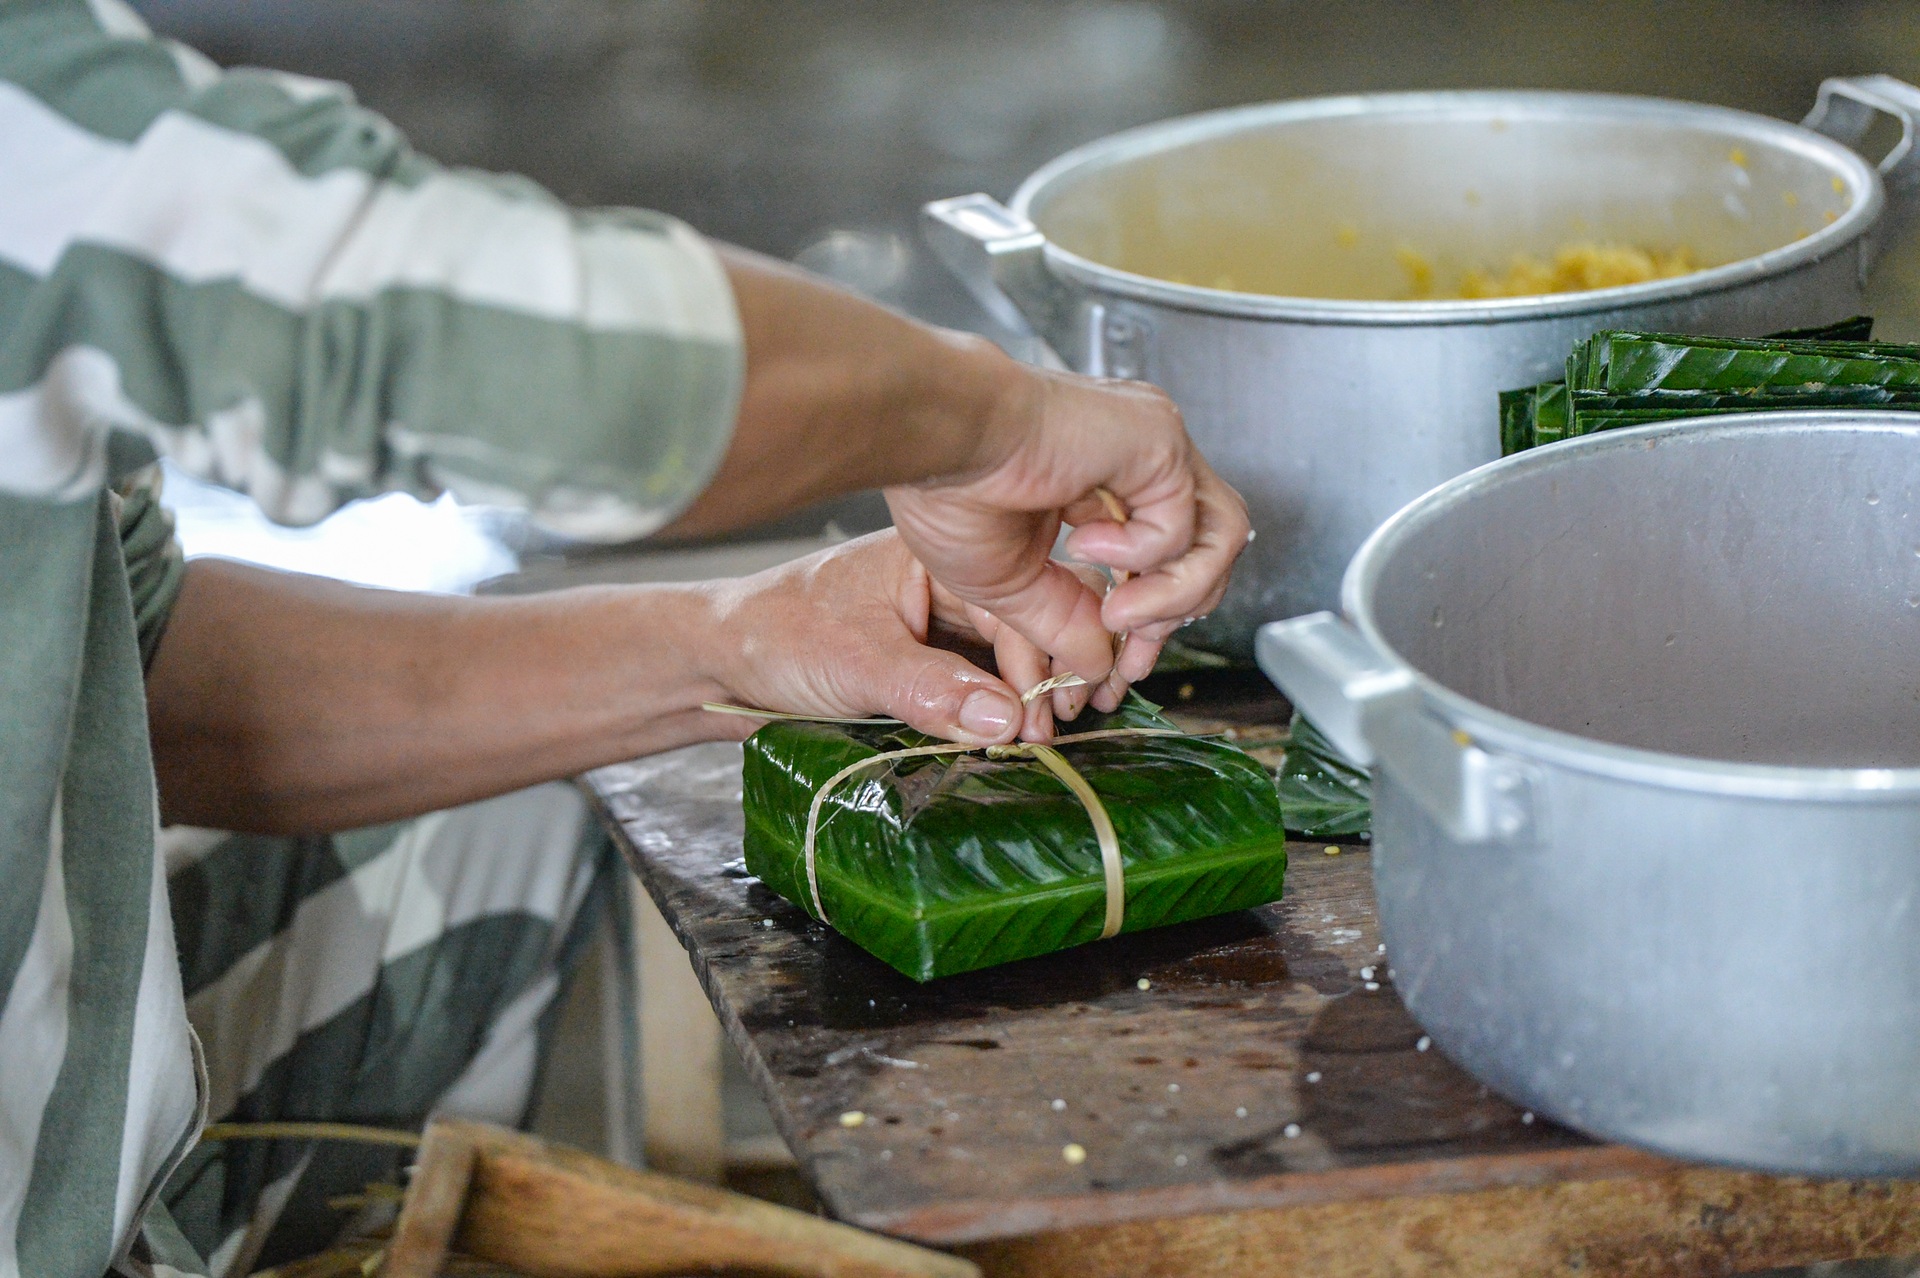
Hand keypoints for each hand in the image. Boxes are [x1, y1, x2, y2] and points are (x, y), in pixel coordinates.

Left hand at [704, 530, 1107, 745]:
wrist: (717, 664)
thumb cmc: (772, 636)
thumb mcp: (855, 662)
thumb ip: (931, 689)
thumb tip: (1005, 717)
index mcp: (935, 560)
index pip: (1016, 601)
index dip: (1042, 658)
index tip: (1048, 713)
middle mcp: (945, 588)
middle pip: (1025, 625)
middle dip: (1047, 677)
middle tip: (1051, 733)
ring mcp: (937, 627)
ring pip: (1007, 659)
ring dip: (1027, 698)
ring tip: (1037, 741)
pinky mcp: (925, 666)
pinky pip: (980, 686)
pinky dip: (999, 712)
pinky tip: (1007, 739)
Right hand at [886, 363, 1250, 714]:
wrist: (934, 443)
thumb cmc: (949, 492)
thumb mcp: (1011, 585)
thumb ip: (1065, 620)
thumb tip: (1099, 666)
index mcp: (1108, 481)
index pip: (1172, 556)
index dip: (1158, 617)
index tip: (1127, 664)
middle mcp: (1141, 458)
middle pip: (1212, 547)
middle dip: (1176, 613)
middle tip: (1128, 648)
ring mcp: (1154, 445)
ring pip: (1222, 535)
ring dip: (1175, 594)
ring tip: (1118, 612)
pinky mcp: (1158, 438)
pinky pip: (1187, 522)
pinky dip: (1143, 555)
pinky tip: (1084, 541)